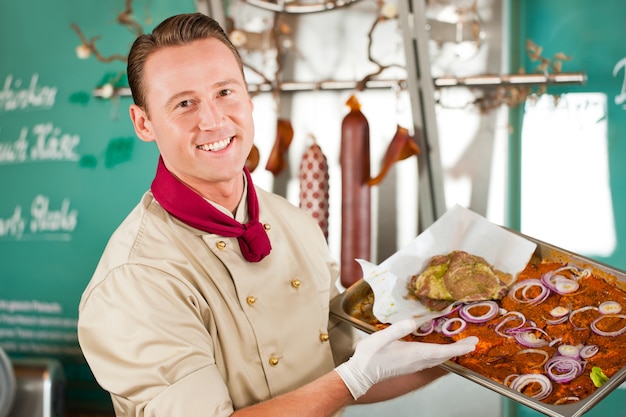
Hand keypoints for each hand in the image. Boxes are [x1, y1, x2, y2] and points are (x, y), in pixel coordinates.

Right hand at [335, 318, 477, 398]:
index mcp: (412, 354)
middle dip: (459, 349)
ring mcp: (413, 365)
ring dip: (451, 352)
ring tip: (461, 345)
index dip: (458, 347)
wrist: (361, 374)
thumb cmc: (369, 356)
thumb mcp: (380, 338)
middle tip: (473, 342)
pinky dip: (441, 354)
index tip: (472, 343)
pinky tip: (439, 350)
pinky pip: (431, 360)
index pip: (441, 351)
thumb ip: (397, 329)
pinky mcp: (409, 366)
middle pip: (444, 356)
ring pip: (438, 359)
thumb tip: (413, 321)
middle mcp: (416, 361)